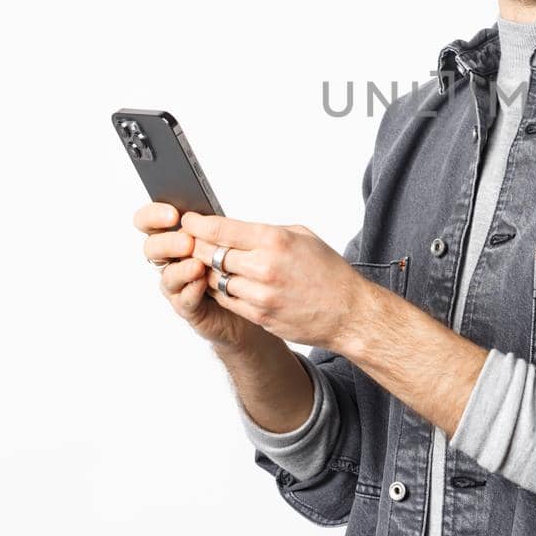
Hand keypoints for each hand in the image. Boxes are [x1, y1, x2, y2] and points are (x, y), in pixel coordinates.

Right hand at [134, 202, 264, 353]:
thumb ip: (213, 227)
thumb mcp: (227, 236)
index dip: (153, 216)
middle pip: (152, 248)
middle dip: (168, 243)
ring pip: (168, 275)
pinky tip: (202, 283)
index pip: (149, 221)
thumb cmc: (235, 260)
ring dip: (182, 269)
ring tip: (197, 265)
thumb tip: (206, 215)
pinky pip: (184, 299)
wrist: (251, 296)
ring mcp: (176, 284)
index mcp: (173, 235)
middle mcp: (169, 259)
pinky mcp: (188, 306)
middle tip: (188, 242)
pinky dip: (192, 290)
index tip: (173, 214)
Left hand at [178, 211, 368, 351]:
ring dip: (206, 270)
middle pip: (210, 253)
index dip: (197, 224)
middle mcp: (264, 267)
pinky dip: (220, 290)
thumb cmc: (328, 272)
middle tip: (189, 241)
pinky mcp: (258, 316)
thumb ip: (266, 231)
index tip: (188, 220)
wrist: (348, 312)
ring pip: (214, 278)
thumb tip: (235, 228)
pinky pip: (225, 300)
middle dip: (196, 246)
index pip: (221, 229)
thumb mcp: (302, 236)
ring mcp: (260, 295)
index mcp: (275, 240)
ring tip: (205, 262)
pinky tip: (222, 282)